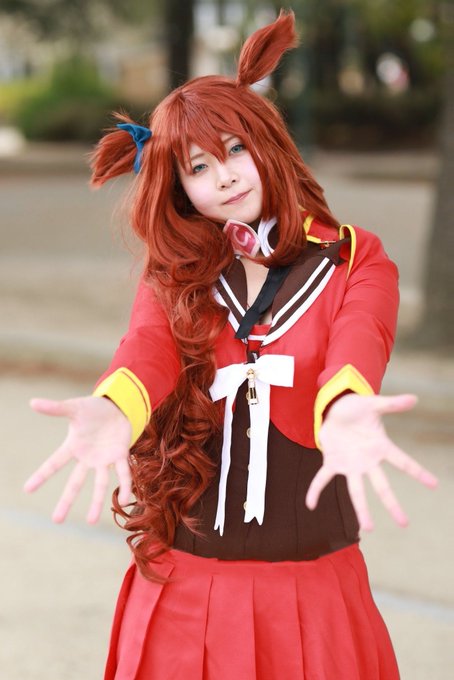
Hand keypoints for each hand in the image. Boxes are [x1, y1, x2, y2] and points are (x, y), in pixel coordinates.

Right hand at [24, 396, 131, 523]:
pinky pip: (124, 473)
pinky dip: (126, 486)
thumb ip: (56, 408)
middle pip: (75, 482)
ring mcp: (104, 459)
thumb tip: (32, 402)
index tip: (27, 489)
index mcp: (74, 447)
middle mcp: (87, 458)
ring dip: (96, 502)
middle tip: (56, 521)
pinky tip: (127, 499)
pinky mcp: (121, 455)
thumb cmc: (92, 409)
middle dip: (66, 501)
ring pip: (100, 484)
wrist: (116, 407)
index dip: (41, 475)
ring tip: (92, 522)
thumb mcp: (74, 407)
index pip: (54, 463)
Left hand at [306, 393, 437, 530]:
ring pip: (356, 491)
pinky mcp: (332, 461)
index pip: (403, 462)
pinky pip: (322, 479)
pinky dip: (315, 490)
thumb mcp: (373, 404)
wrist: (336, 408)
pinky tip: (310, 505)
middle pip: (381, 486)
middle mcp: (367, 461)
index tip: (434, 484)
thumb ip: (392, 404)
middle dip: (392, 504)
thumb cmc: (357, 408)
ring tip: (368, 528)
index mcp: (381, 447)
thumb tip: (415, 398)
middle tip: (404, 523)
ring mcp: (350, 464)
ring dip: (361, 509)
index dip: (418, 472)